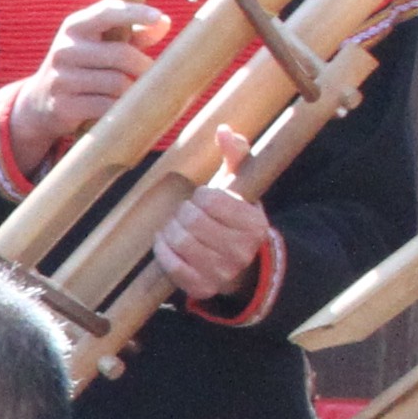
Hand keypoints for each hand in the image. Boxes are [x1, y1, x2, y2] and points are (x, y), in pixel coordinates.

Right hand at [9, 0, 168, 170]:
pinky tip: (121, 109)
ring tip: (136, 94)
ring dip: (133, 91)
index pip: (107, 12)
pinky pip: (106, 107)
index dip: (134, 13)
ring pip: (117, 83)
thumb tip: (164, 23)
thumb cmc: (84, 66)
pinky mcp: (64, 106)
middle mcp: (65, 49)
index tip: (158, 16)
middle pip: (120, 54)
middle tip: (155, 76)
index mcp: (75, 26)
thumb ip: (132, 34)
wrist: (40, 101)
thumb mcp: (101, 44)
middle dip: (144, 66)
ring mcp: (61, 78)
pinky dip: (120, 108)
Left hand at [148, 123, 274, 299]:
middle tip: (185, 212)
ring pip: (181, 242)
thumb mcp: (242, 186)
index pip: (211, 200)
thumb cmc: (236, 217)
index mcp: (254, 224)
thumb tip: (224, 130)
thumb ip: (237, 155)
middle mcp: (241, 251)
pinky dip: (162, 250)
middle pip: (193, 221)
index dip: (201, 195)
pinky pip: (173, 266)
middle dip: (183, 212)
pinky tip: (165, 241)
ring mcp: (222, 273)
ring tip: (175, 225)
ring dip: (170, 229)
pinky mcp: (202, 288)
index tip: (204, 199)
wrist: (242, 264)